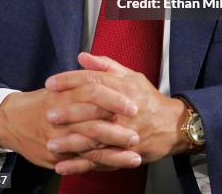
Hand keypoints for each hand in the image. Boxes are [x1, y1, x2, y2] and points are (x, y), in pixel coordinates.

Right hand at [0, 82, 140, 169]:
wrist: (12, 120)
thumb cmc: (43, 101)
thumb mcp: (63, 84)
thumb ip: (85, 74)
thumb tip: (102, 64)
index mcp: (65, 95)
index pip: (93, 93)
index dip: (115, 99)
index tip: (133, 105)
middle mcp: (61, 117)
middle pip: (93, 122)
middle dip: (117, 129)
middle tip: (137, 131)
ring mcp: (58, 139)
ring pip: (89, 146)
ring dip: (114, 150)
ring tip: (135, 152)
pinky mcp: (56, 157)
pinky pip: (81, 162)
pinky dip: (100, 164)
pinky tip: (118, 164)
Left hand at [44, 53, 189, 174]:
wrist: (172, 125)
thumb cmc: (148, 98)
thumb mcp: (131, 76)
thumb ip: (105, 65)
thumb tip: (82, 57)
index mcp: (123, 87)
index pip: (93, 80)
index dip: (70, 80)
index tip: (51, 83)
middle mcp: (123, 110)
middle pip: (93, 109)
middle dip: (69, 111)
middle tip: (49, 113)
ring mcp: (124, 134)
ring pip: (95, 138)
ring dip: (71, 142)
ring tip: (51, 143)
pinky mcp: (124, 153)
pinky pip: (100, 160)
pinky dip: (80, 165)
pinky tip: (63, 166)